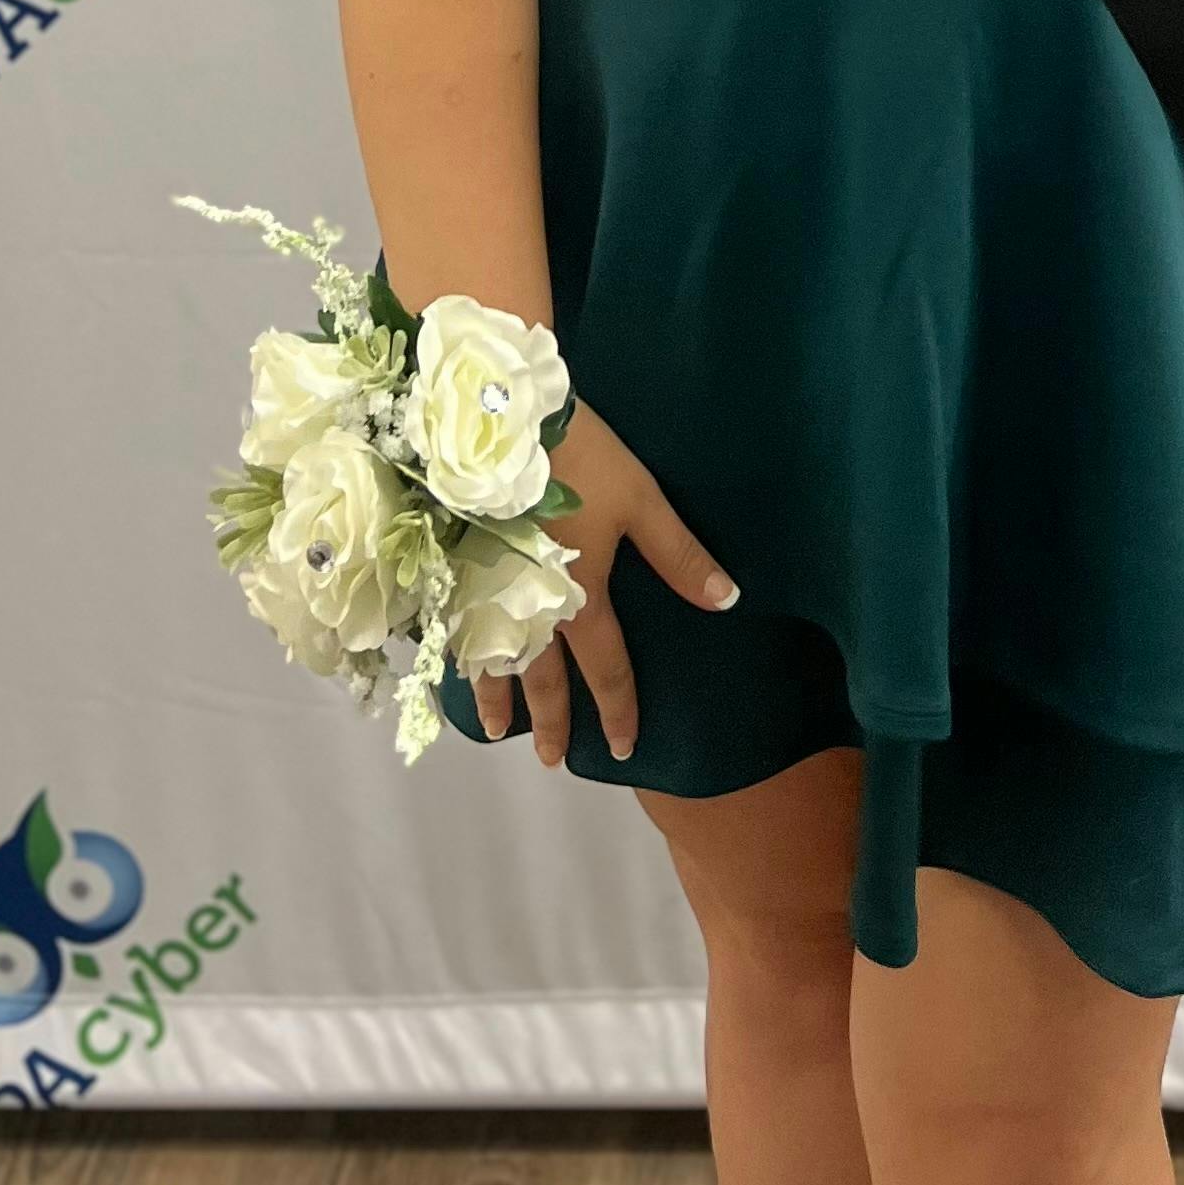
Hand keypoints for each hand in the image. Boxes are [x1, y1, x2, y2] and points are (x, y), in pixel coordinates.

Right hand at [476, 398, 736, 768]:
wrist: (500, 422)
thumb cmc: (579, 460)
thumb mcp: (641, 500)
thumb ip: (680, 555)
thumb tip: (727, 601)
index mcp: (580, 599)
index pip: (605, 669)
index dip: (618, 709)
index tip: (624, 747)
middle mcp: (531, 611)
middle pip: (545, 680)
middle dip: (554, 722)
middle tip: (554, 762)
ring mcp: (487, 595)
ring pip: (495, 663)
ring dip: (501, 699)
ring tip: (500, 733)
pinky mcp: (456, 571)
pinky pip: (457, 632)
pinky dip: (461, 659)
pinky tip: (458, 666)